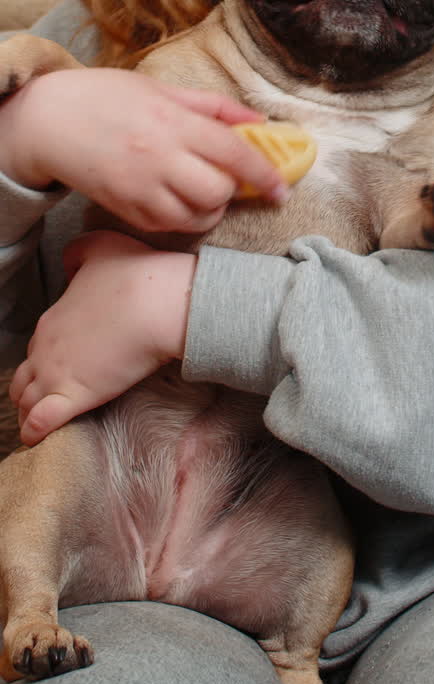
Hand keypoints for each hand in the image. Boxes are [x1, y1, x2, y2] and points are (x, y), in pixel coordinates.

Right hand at [0, 67, 288, 232]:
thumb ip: (214, 106)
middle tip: (229, 179)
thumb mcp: (162, 88)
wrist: (50, 120)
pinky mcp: (124, 210)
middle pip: (218, 191)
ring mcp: (140, 188)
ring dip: (211, 209)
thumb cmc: (108, 97)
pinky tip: (178, 200)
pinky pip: (168, 226)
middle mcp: (159, 157)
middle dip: (232, 190)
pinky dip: (184, 219)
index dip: (264, 173)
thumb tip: (258, 120)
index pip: (234, 152)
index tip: (282, 188)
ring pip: (196, 217)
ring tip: (204, 192)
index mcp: (173, 121)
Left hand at [10, 230, 195, 445]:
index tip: (59, 364)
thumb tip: (68, 267)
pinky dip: (34, 431)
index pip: (37, 347)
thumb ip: (77, 253)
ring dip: (29, 411)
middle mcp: (46, 349)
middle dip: (31, 387)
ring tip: (38, 420)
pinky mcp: (76, 397)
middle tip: (45, 396)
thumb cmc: (136, 274)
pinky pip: (41, 423)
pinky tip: (35, 438)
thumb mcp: (100, 246)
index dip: (45, 357)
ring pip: (27, 401)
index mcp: (52, 319)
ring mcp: (58, 375)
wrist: (157, 303)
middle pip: (26, 377)